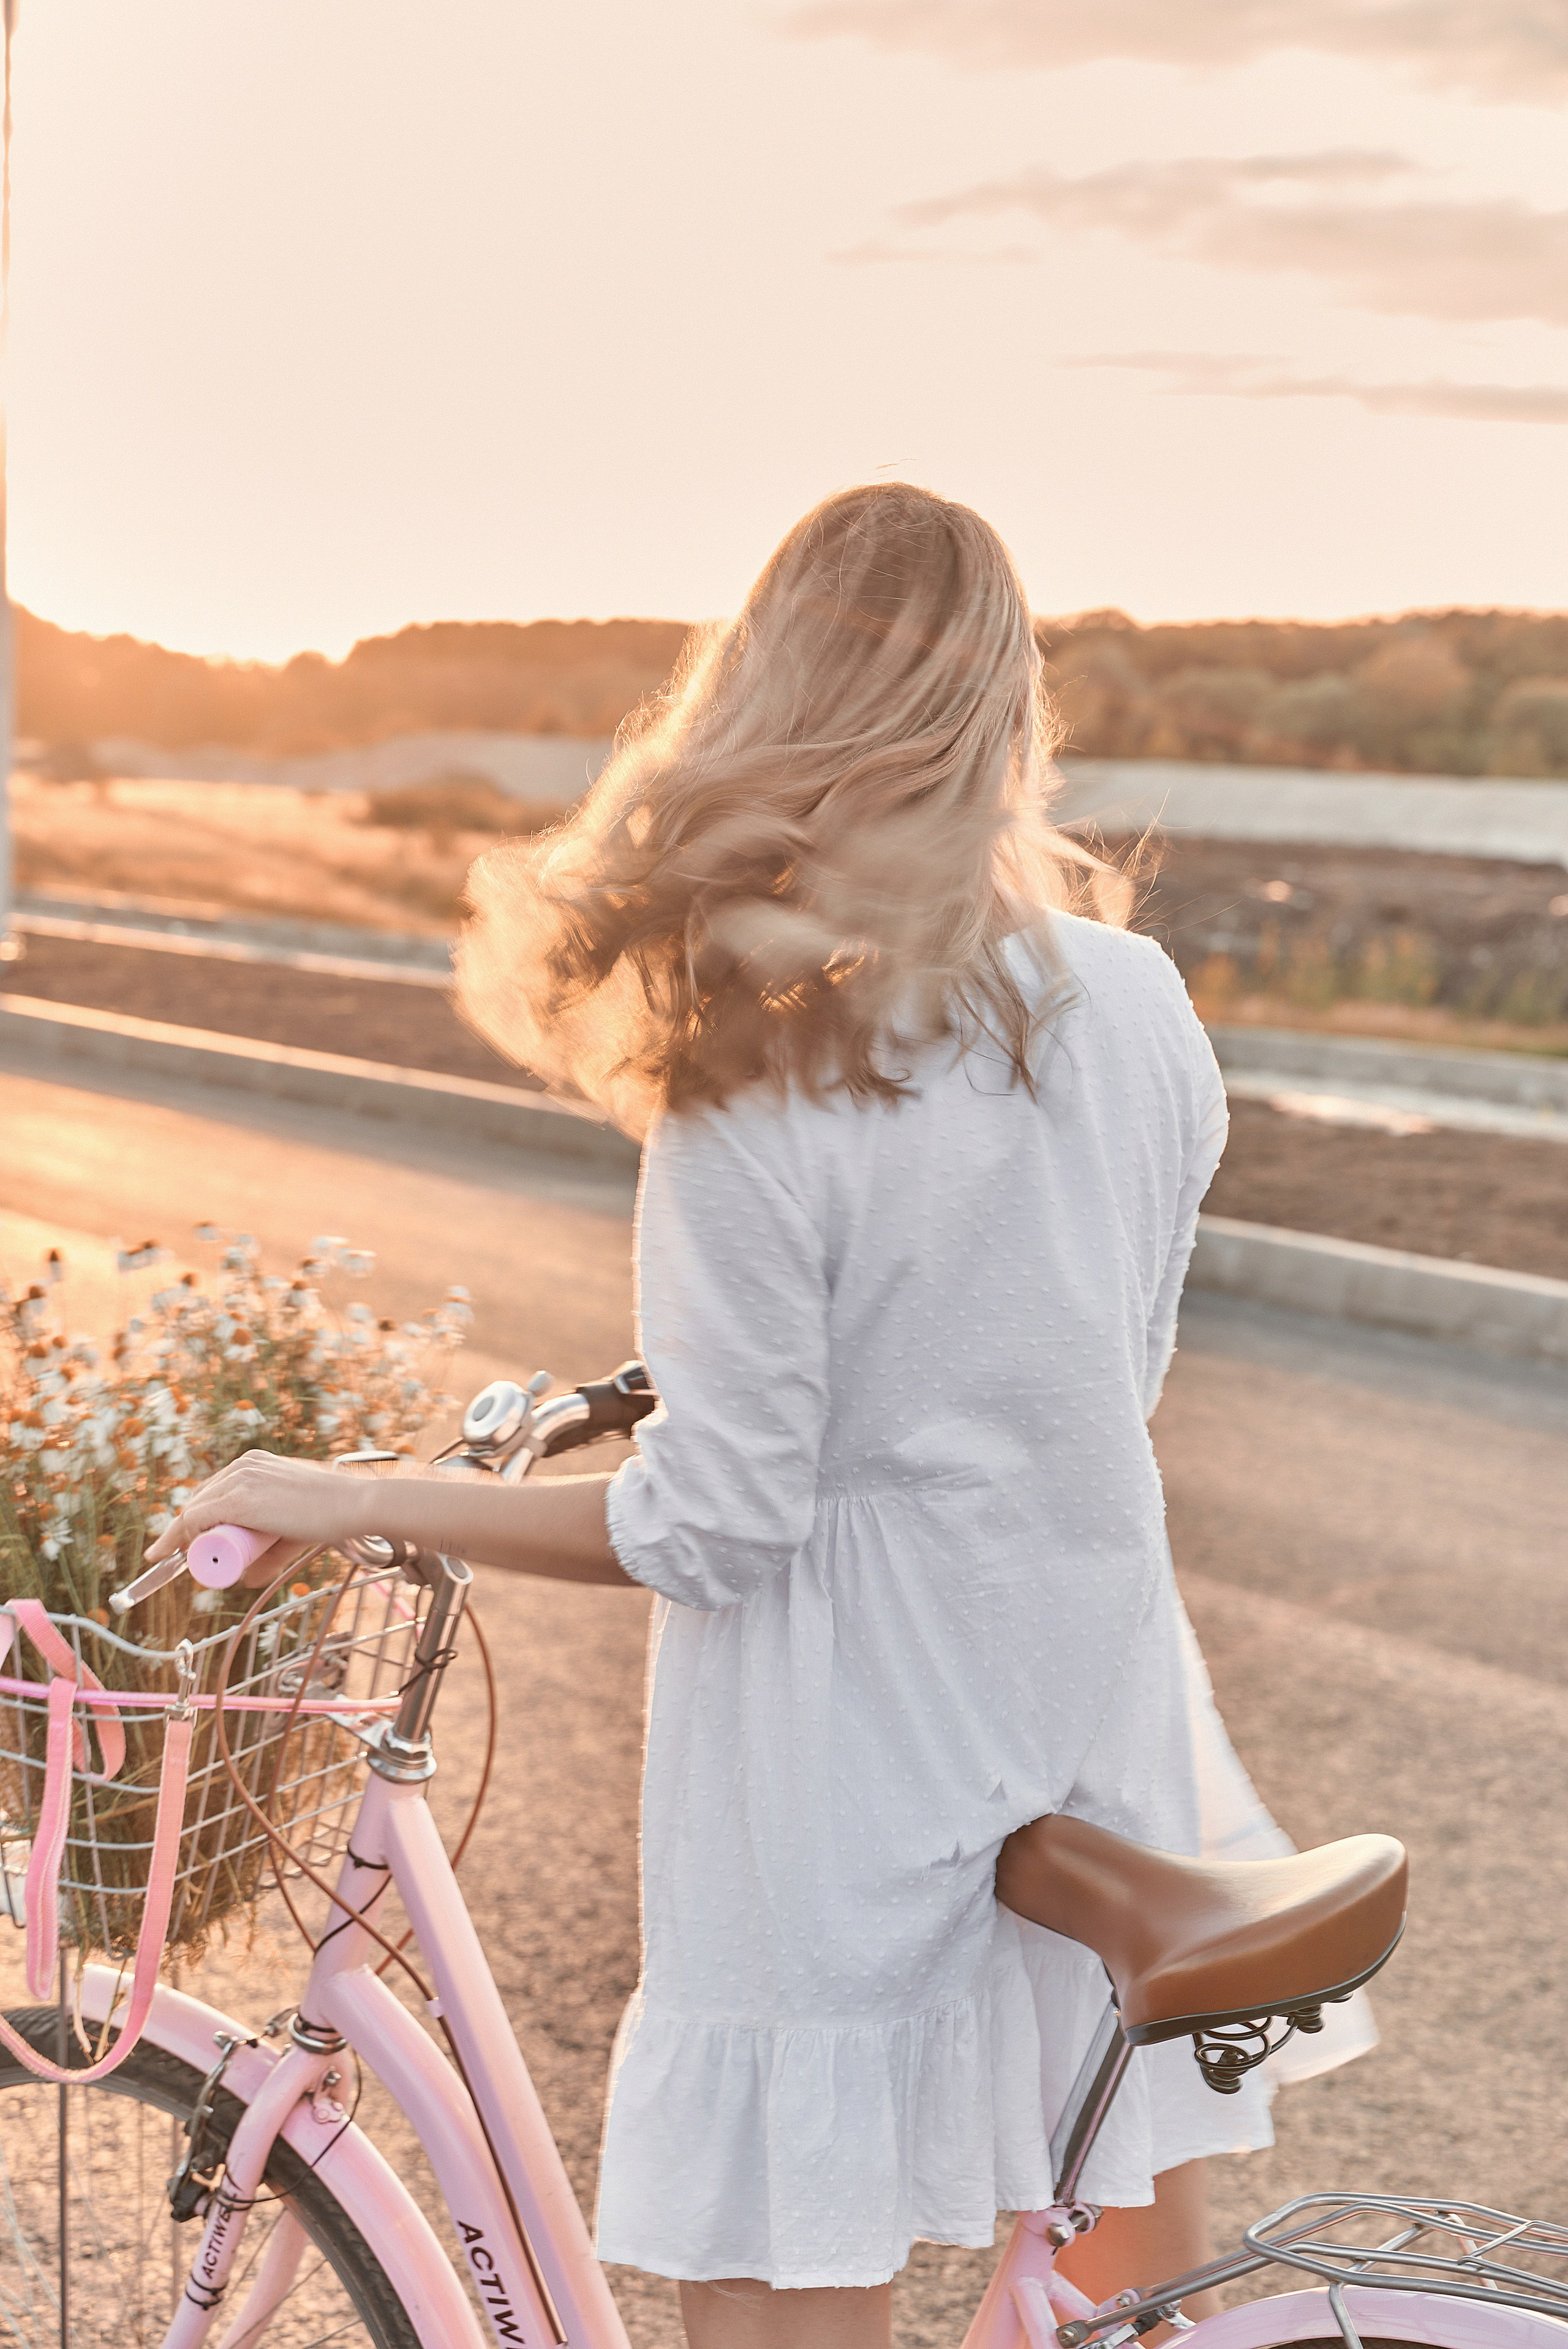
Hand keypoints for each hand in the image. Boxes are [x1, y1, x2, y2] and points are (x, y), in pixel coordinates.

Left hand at [143, 1449, 371, 1580]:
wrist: (352, 1505)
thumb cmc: (328, 1515)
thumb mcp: (291, 1531)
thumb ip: (270, 1555)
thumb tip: (245, 1581)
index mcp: (253, 1463)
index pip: (211, 1491)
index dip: (193, 1519)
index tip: (180, 1542)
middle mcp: (242, 1466)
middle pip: (199, 1500)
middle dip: (183, 1531)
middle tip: (178, 1559)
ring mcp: (239, 1480)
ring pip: (194, 1511)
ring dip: (181, 1538)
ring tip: (174, 1561)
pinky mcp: (239, 1499)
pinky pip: (196, 1518)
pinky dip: (182, 1537)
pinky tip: (177, 1553)